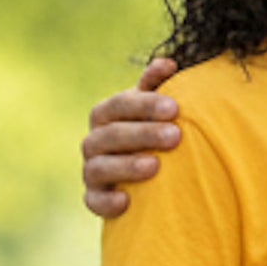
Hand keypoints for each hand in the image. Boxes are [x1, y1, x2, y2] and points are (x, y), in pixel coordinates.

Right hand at [81, 57, 179, 217]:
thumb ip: (157, 86)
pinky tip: (127, 201)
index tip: (175, 108)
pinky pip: (93, 201)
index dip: (144, 105)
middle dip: (143, 134)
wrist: (145, 175)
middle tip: (175, 135)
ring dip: (126, 166)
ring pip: (98, 167)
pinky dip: (106, 202)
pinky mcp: (94, 197)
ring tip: (155, 166)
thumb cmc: (153, 131)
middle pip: (110, 135)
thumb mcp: (155, 108)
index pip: (119, 105)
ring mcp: (91, 170)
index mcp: (106, 114)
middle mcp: (94, 141)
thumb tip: (168, 63)